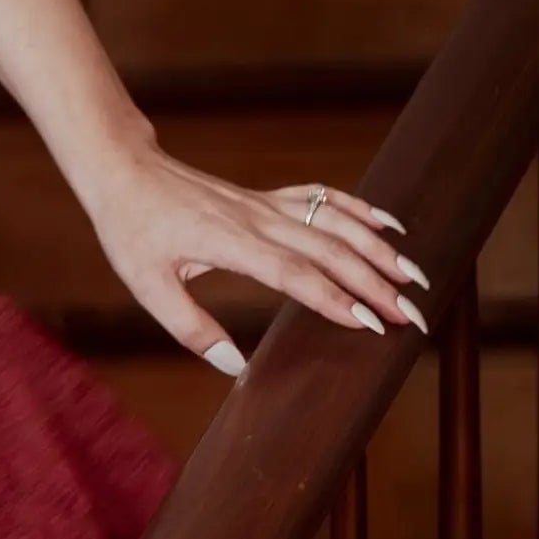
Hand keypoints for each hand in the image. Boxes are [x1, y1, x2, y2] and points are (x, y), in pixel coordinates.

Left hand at [77, 138, 426, 377]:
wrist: (123, 171)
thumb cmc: (131, 229)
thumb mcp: (147, 286)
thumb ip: (191, 328)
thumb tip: (236, 367)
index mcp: (231, 243)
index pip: (296, 274)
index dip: (336, 299)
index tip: (371, 324)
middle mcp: (258, 220)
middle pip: (330, 251)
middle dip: (375, 283)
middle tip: (411, 315)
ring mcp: (266, 205)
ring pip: (335, 223)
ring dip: (378, 249)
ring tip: (415, 276)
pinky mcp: (266, 197)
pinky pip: (322, 199)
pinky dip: (358, 210)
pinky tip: (389, 224)